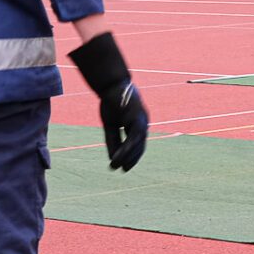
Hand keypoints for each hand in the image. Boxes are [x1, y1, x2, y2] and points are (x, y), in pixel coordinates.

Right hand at [68, 32, 149, 171]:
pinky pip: (133, 137)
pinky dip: (126, 148)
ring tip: (118, 166)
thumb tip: (113, 158)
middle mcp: (142, 123)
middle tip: (124, 169)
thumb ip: (113, 140)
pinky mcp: (137, 118)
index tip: (124, 166)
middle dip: (132, 158)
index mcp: (137, 124)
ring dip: (128, 156)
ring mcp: (141, 120)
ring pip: (137, 143)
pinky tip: (119, 157)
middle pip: (140, 145)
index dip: (131, 155)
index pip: (137, 143)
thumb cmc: (111, 102)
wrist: (111, 84)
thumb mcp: (110, 124)